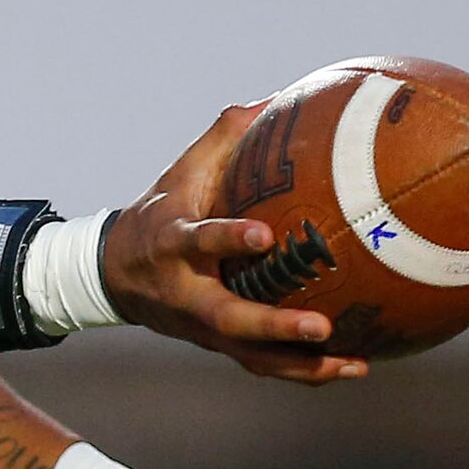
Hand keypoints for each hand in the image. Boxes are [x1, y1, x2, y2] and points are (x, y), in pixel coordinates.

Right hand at [102, 104, 367, 382]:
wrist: (113, 276)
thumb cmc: (160, 213)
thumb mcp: (180, 174)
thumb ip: (223, 138)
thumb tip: (274, 98)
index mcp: (174, 244)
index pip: (198, 241)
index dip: (227, 239)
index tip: (263, 235)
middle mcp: (187, 294)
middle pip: (228, 319)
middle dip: (274, 327)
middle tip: (321, 327)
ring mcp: (202, 328)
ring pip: (250, 355)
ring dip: (301, 364)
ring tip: (354, 363)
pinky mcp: (219, 347)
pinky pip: (265, 365)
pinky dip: (306, 370)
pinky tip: (355, 366)